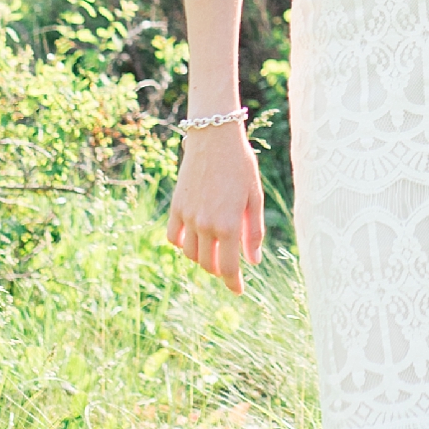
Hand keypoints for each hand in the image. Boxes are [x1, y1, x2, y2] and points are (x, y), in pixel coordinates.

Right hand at [167, 121, 264, 294]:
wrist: (214, 138)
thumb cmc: (241, 166)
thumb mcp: (254, 198)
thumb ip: (254, 232)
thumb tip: (253, 261)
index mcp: (229, 225)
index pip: (228, 268)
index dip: (233, 283)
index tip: (238, 291)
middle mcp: (206, 225)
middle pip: (208, 264)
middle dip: (219, 271)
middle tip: (229, 267)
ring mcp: (188, 217)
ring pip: (190, 254)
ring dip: (202, 258)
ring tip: (214, 250)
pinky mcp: (176, 207)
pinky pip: (173, 237)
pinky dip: (182, 244)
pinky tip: (194, 239)